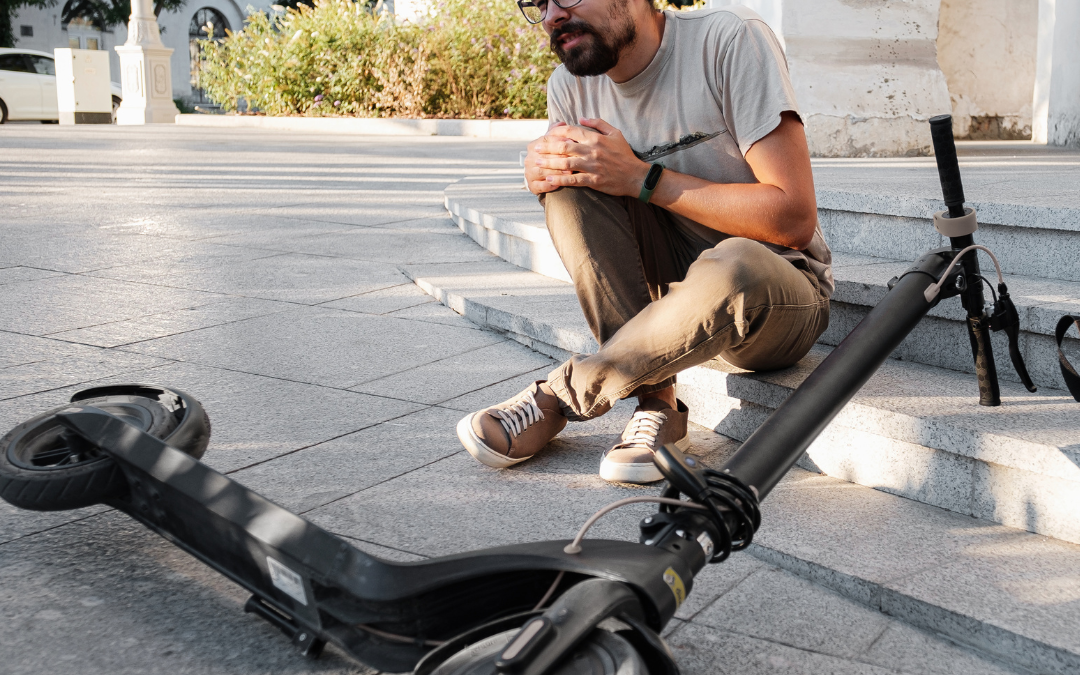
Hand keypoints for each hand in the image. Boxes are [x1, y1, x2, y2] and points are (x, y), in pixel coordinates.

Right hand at [525, 122, 573, 194]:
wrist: (541, 176)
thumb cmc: (551, 156)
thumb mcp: (553, 143)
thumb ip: (557, 132)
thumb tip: (562, 123)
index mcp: (533, 146)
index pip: (545, 141)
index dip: (559, 140)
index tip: (573, 141)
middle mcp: (529, 159)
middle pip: (545, 156)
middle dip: (560, 157)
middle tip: (574, 158)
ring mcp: (529, 173)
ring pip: (543, 171)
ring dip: (557, 172)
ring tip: (570, 173)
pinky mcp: (532, 186)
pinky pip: (540, 186)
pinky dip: (550, 185)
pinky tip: (560, 184)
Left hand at [533, 118, 650, 197]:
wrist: (636, 176)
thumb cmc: (625, 154)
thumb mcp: (615, 133)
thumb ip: (598, 123)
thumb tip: (580, 117)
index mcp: (595, 138)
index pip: (571, 131)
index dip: (556, 132)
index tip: (546, 135)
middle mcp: (592, 151)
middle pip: (564, 146)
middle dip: (547, 147)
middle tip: (536, 148)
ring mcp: (592, 166)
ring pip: (566, 163)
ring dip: (549, 163)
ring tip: (537, 163)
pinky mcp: (594, 180)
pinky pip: (573, 180)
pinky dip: (560, 179)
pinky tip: (549, 178)